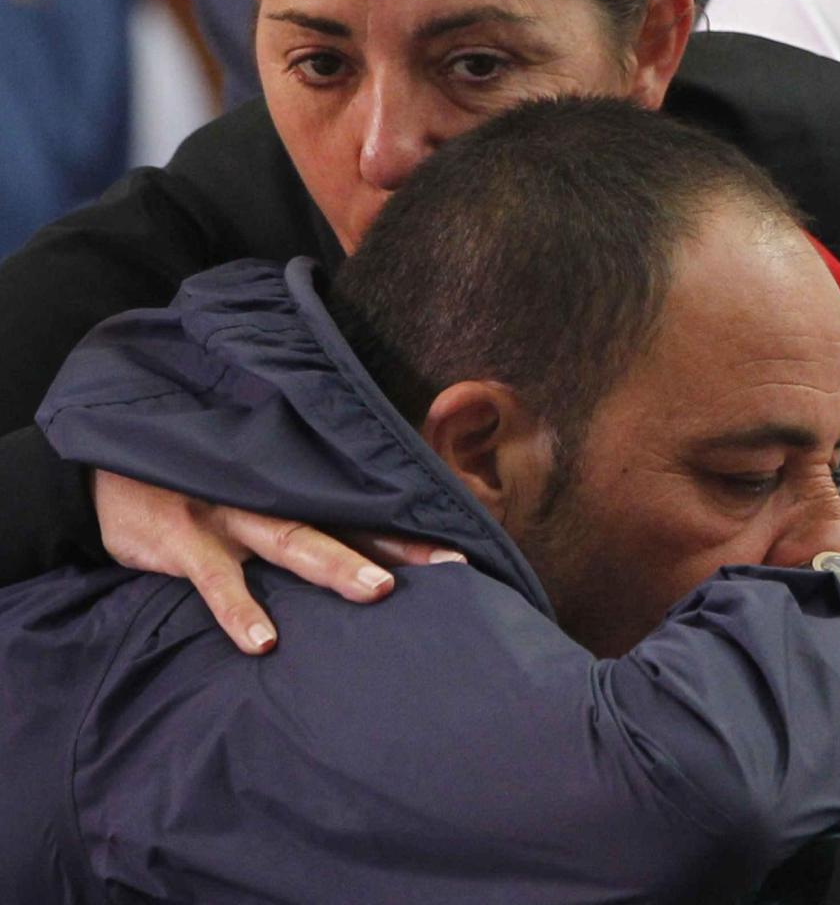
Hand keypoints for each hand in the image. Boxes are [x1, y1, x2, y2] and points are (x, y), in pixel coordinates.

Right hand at [93, 469, 464, 654]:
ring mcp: (227, 514)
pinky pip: (214, 579)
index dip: (416, 529)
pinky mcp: (180, 537)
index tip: (471, 551)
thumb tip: (365, 563)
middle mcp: (271, 498)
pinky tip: (263, 642)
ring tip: (378, 590)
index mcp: (291, 492)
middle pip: (347, 520)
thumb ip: (297, 521)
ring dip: (336, 564)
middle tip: (450, 566)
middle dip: (400, 545)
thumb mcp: (246, 492)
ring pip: (291, 539)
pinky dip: (239, 609)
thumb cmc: (191, 486)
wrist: (99, 466)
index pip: (366, 510)